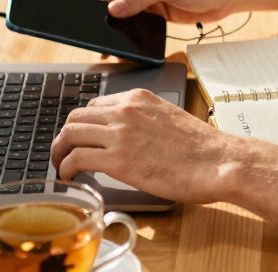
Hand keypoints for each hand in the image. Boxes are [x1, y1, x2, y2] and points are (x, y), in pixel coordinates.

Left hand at [51, 89, 237, 203]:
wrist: (218, 161)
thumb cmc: (202, 148)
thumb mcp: (169, 120)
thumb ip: (145, 123)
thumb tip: (131, 139)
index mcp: (138, 98)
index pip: (96, 105)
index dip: (84, 125)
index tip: (83, 140)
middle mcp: (125, 110)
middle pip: (76, 116)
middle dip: (65, 137)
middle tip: (64, 154)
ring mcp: (120, 133)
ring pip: (70, 135)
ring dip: (59, 152)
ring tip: (61, 167)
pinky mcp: (117, 160)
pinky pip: (76, 159)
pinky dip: (65, 169)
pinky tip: (69, 178)